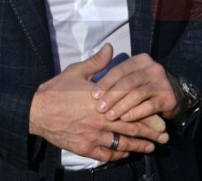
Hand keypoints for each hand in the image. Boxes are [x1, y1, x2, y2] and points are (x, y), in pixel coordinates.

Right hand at [29, 45, 167, 161]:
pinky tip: (125, 153)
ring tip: (151, 147)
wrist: (36, 111)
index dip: (148, 115)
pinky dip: (118, 155)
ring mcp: (93, 136)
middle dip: (151, 134)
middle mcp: (101, 121)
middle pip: (131, 129)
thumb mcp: (76, 71)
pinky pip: (105, 154)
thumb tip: (111, 47)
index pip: (131, 109)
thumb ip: (97, 61)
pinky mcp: (84, 148)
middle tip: (165, 137)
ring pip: (122, 144)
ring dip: (138, 146)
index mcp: (102, 102)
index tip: (161, 117)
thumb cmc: (56, 90)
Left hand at [90, 52, 178, 124]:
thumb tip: (106, 47)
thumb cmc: (143, 85)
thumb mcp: (129, 72)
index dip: (105, 82)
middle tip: (100, 108)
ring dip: (121, 106)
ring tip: (109, 116)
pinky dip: (135, 113)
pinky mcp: (168, 98)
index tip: (93, 95)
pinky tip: (125, 119)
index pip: (120, 70)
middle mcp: (153, 68)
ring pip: (137, 94)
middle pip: (128, 82)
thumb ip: (115, 64)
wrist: (174, 94)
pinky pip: (149, 106)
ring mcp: (162, 83)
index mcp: (141, 60)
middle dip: (112, 96)